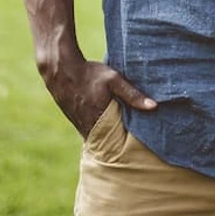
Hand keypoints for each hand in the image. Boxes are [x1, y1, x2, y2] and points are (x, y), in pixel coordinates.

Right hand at [39, 51, 156, 137]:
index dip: (126, 145)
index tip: (137, 146)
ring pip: (96, 136)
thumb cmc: (89, 73)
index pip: (116, 142)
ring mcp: (78, 123)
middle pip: (106, 141)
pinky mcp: (73, 118)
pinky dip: (97, 129)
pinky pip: (88, 129)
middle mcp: (87, 126)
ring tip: (121, 137)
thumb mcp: (114, 80)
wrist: (60, 69)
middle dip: (118, 143)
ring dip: (107, 136)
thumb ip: (133, 94)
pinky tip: (105, 125)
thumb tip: (153, 106)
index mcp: (99, 120)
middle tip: (132, 145)